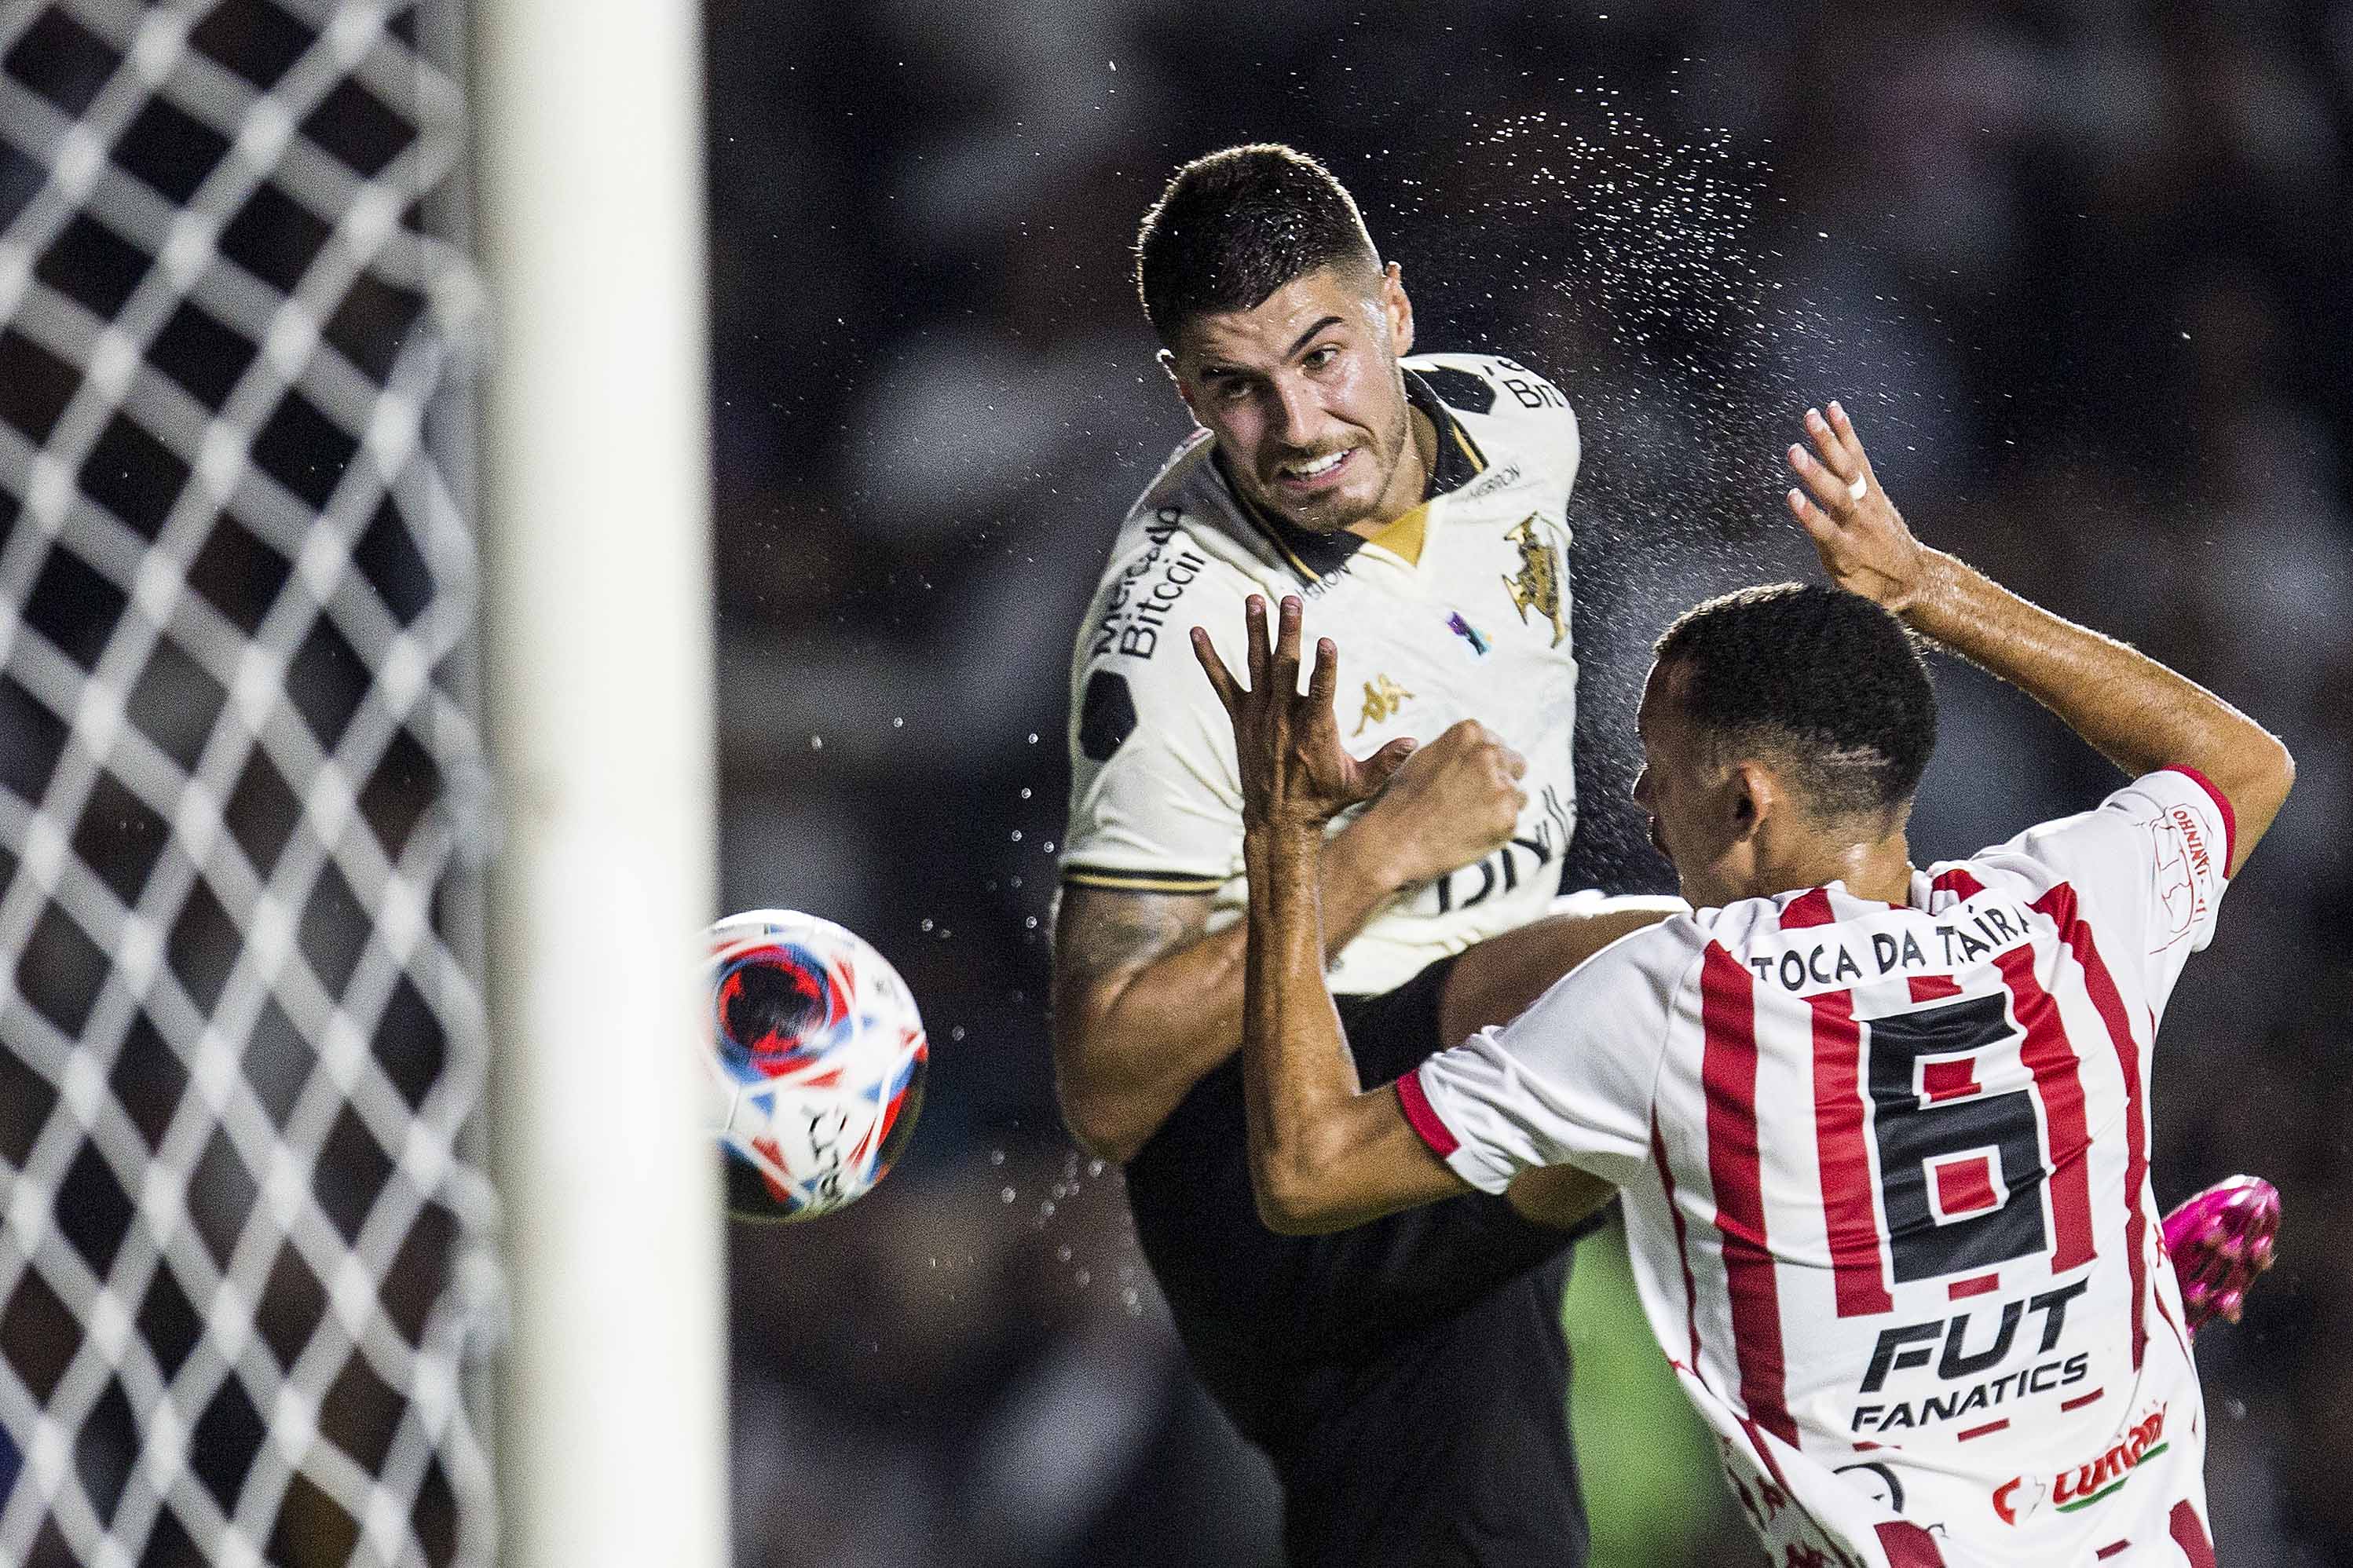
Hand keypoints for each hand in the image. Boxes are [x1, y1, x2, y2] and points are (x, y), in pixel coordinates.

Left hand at [1193, 596, 1418, 836]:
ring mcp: (1258, 717)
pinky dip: (1208, 658)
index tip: (1327, 642)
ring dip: (1256, 631)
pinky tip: (1196, 632)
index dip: (1325, 667)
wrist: (1278, 821)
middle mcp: (1283, 720)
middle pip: (1286, 669)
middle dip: (1289, 633)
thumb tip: (1414, 741)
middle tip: (1291, 600)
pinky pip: (1222, 683)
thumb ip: (1386, 761)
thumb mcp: (1360, 785)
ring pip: (1257, 666)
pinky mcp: (1241, 718)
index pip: (1321, 693)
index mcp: (1315, 732)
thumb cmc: (1325, 800)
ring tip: (1255, 598)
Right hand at [1354, 718, 1527, 886]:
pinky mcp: (1507, 817)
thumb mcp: (1425, 757)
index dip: (1486, 766)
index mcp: (1469, 733)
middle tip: (1477, 801)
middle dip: (1501, 781)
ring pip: (1519, 794)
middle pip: (1516, 764)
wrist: (1394, 841)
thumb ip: (1457, 751)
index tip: (1473, 781)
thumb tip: (1476, 752)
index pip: (1497, 744)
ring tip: (1470, 819)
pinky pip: (1515, 821)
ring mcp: (1501, 785)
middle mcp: (1489, 753)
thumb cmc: (1402, 801)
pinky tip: (1472, 833)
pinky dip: (1498, 829)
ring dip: (1502, 806)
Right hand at [1783, 401, 1940, 614]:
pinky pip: (1858, 456)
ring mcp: (1868, 501)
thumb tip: (1819, 595)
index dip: (1809, 515)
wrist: (1914, 576)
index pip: (1825, 531)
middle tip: (1793, 452)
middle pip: (1837, 494)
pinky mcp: (1872, 487)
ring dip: (1828, 442)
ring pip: (1848, 468)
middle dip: (1815, 473)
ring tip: (1810, 416)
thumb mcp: (1853, 596)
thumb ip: (1835, 579)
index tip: (1792, 497)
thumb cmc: (1873, 588)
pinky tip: (1832, 410)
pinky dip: (1845, 433)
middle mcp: (1860, 522)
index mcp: (1849, 552)